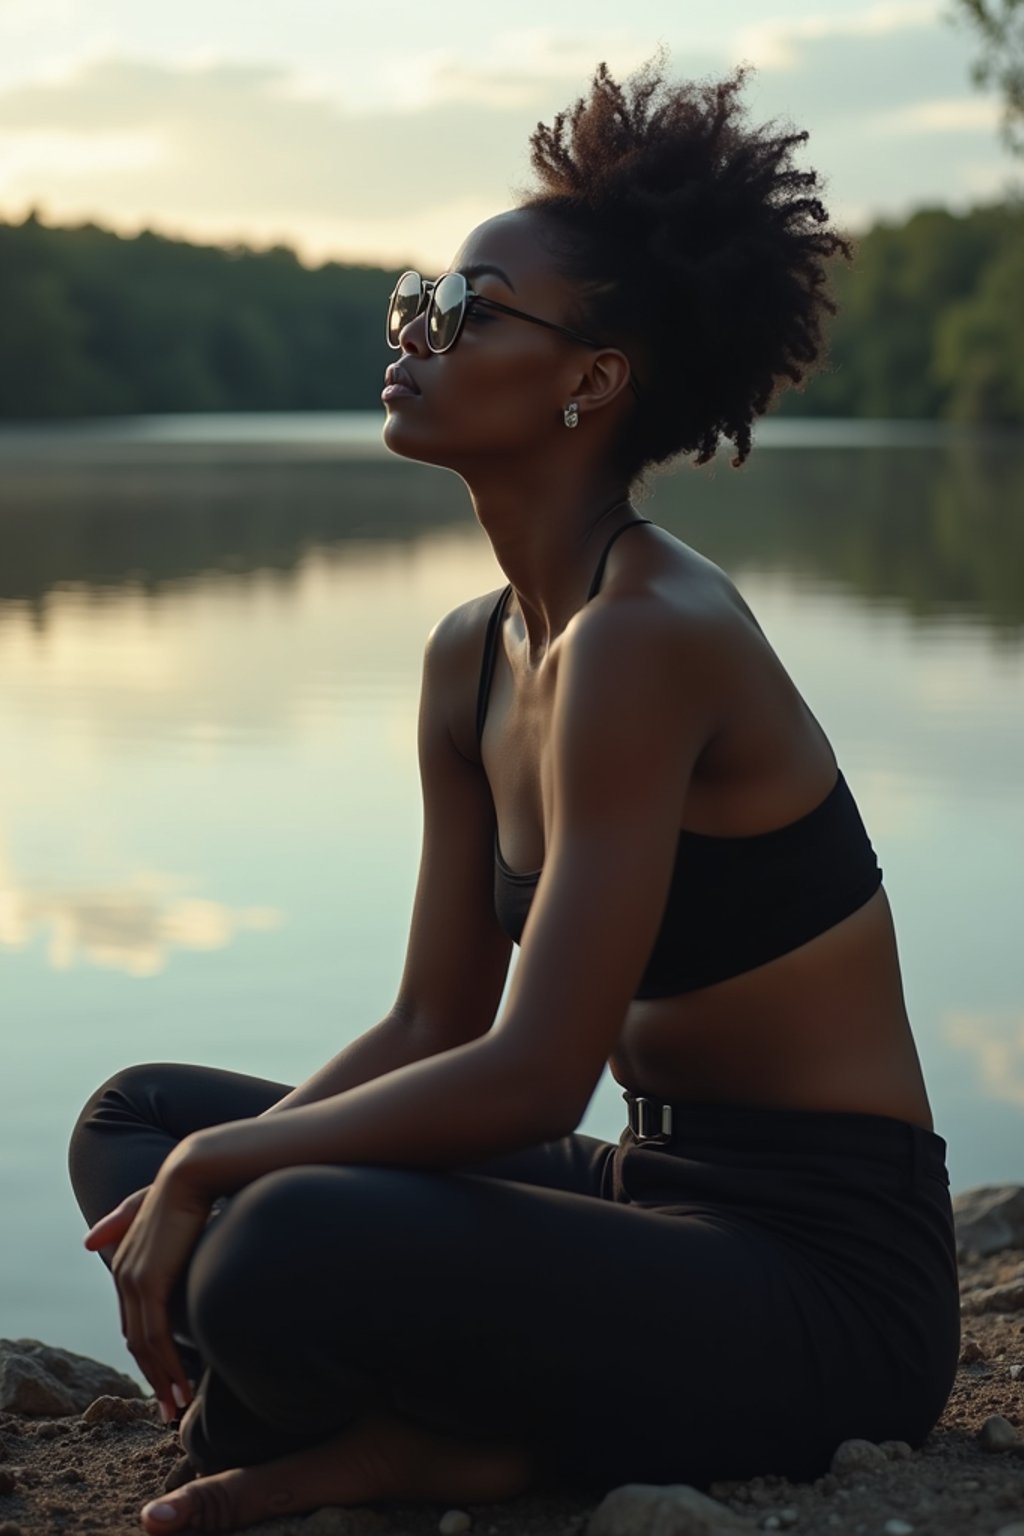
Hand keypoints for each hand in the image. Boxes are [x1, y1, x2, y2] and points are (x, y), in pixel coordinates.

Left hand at [84, 1157, 210, 1422]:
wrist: (192, 1171)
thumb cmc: (182, 1187)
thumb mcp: (147, 1209)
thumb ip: (120, 1224)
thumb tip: (86, 1242)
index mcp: (126, 1263)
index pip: (135, 1321)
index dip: (149, 1354)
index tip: (165, 1381)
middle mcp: (124, 1275)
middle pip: (136, 1341)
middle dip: (154, 1378)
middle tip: (169, 1408)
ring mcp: (134, 1280)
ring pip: (145, 1345)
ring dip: (162, 1381)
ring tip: (178, 1407)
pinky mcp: (149, 1282)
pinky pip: (156, 1336)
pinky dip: (169, 1365)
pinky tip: (184, 1384)